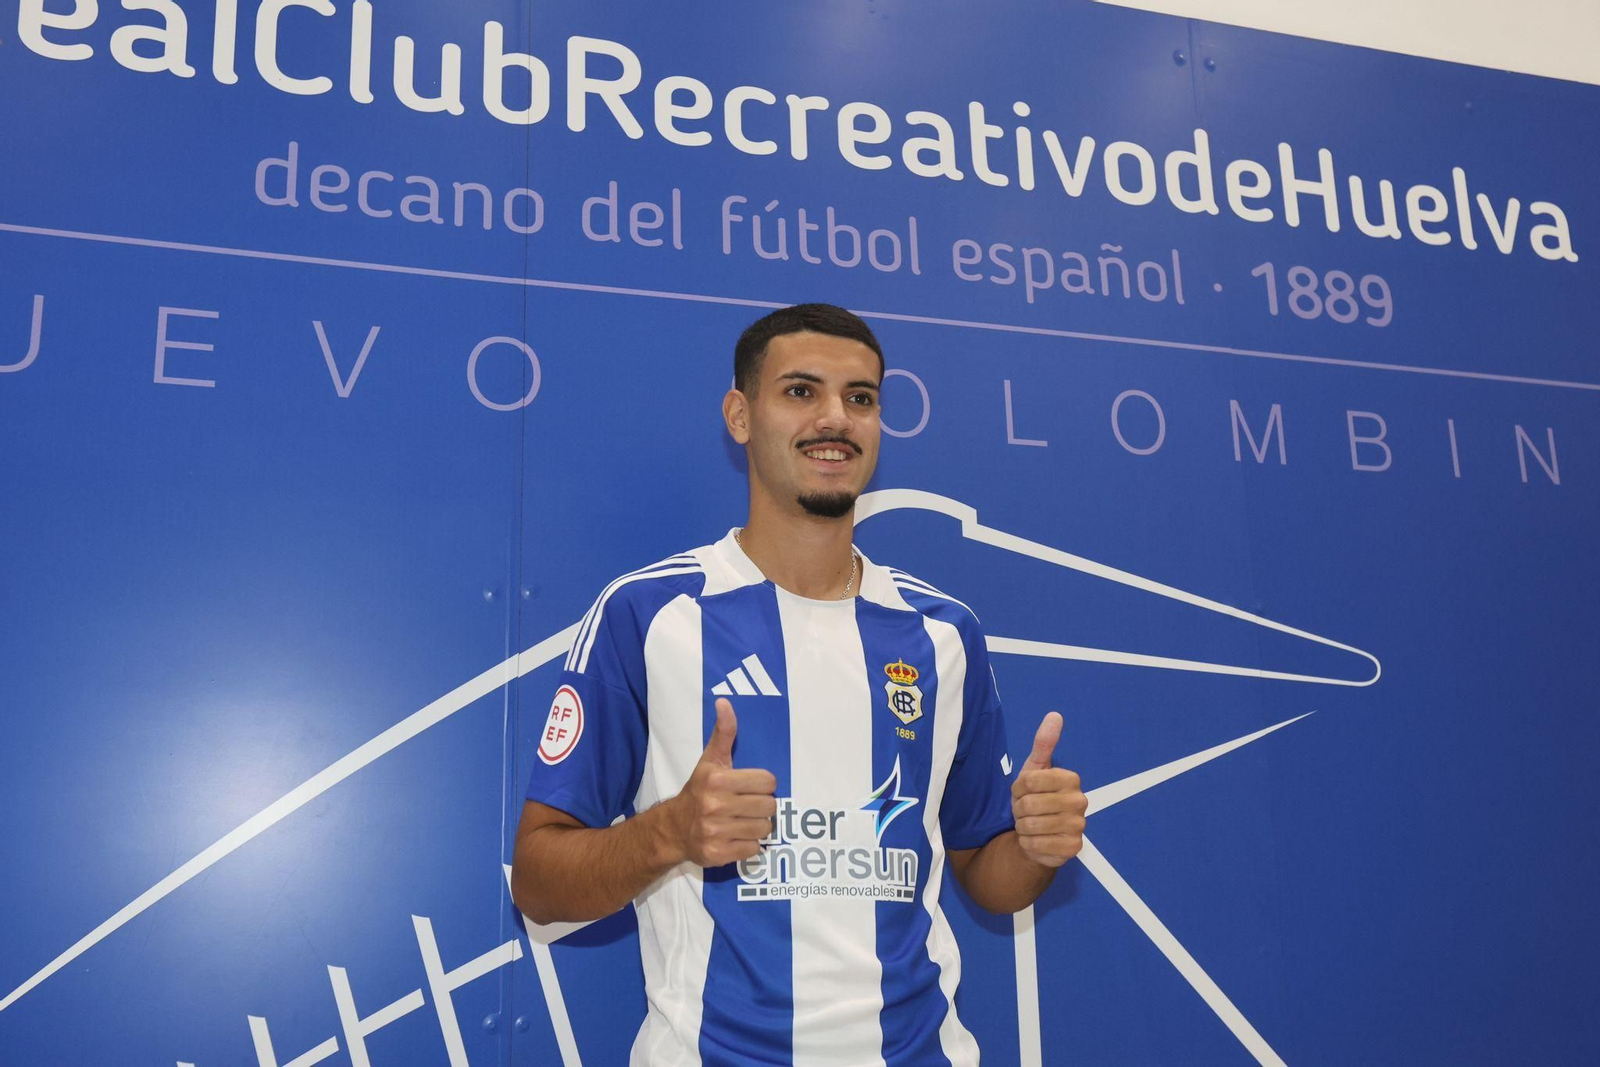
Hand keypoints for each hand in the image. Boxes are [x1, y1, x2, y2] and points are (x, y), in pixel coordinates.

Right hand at [665, 698, 777, 867]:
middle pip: (769, 807)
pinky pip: (753, 849)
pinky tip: (734, 836)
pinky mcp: (717, 854)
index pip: (768, 782)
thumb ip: (724, 732)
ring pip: (763, 829)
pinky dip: (748, 844)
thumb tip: (724, 702)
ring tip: (742, 821)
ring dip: (756, 826)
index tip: (750, 787)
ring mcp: (716, 831)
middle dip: (761, 806)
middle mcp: (715, 805)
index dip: (762, 785)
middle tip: (747, 805)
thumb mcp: (710, 760)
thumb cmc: (699, 790)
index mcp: (718, 780)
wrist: (673, 828)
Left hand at [1010, 711, 1086, 868]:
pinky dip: (1028, 843)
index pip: (1028, 781)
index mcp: (1071, 779)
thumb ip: (1043, 743)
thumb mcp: (1035, 769)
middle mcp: (1080, 801)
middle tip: (1026, 811)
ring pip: (1031, 825)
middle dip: (1019, 809)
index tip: (1023, 792)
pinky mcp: (1073, 848)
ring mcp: (1078, 826)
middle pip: (1029, 804)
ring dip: (1022, 827)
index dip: (1018, 788)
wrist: (1038, 834)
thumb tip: (1055, 715)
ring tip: (1030, 824)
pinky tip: (1035, 840)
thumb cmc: (1035, 798)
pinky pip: (1036, 845)